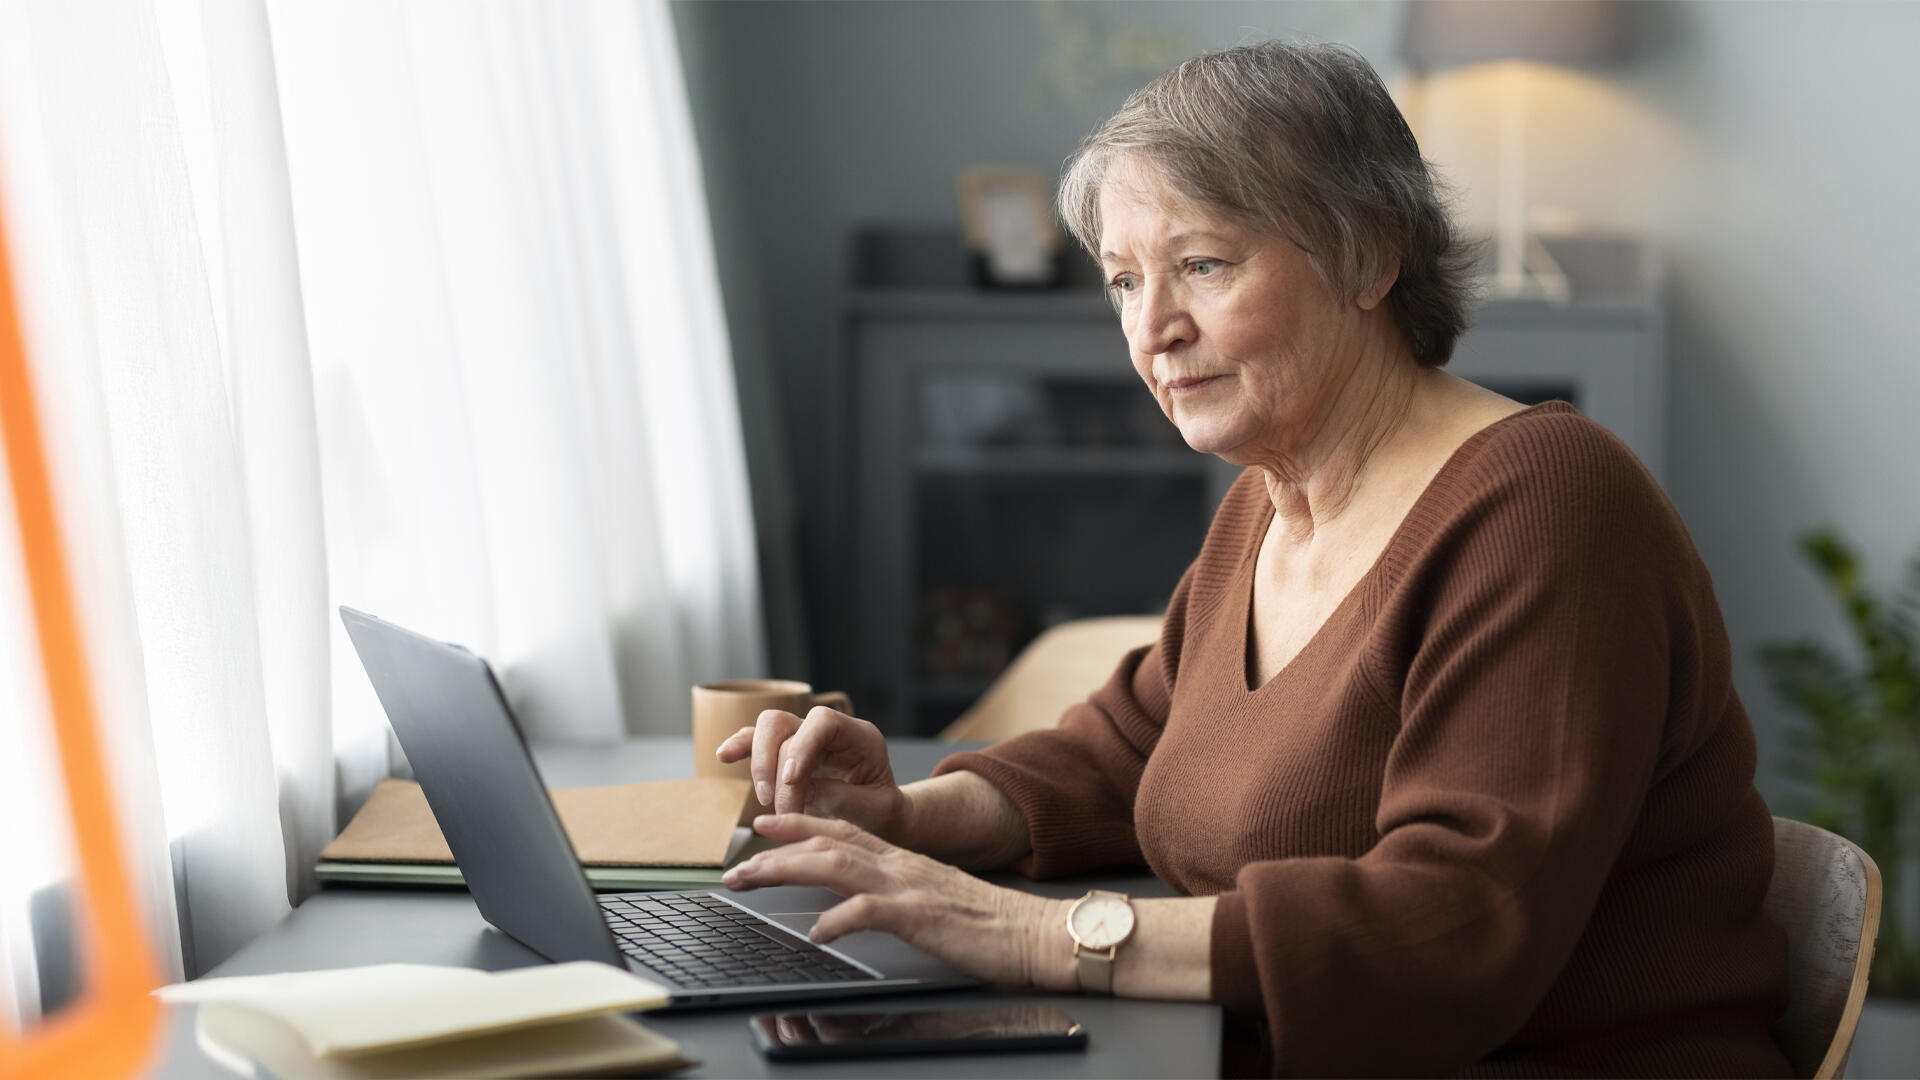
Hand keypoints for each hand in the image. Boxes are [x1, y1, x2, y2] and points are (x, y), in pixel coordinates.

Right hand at [714, 706, 912, 843]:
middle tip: (777, 805)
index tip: (792, 781)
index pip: (824, 721)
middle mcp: (830, 732)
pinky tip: (724, 756)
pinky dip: (740, 748)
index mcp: (860, 737)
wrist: (880, 818)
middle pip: (785, 721)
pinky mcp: (786, 754)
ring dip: (759, 766)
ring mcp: (805, 739)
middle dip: (773, 764)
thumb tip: (802, 788)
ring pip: (766, 729)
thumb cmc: (882, 812)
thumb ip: (840, 797)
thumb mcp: (873, 810)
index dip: (802, 746)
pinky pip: (757, 741)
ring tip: (766, 801)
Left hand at [721, 814, 1075, 990]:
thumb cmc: (991, 924)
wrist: (1039, 933)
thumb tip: (860, 905)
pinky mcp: (923, 917)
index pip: (843, 830)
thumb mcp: (935, 898)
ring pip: (837, 866)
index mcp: (904, 860)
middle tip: (736, 861)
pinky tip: (817, 933)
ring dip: (788, 869)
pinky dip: (840, 920)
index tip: (765, 823)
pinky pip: (872, 913)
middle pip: (828, 842)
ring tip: (752, 880)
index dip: (800, 823)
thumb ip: (898, 893)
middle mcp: (902, 865)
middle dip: (776, 848)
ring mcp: (911, 888)